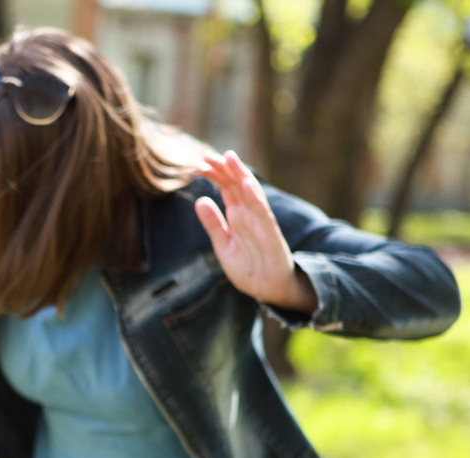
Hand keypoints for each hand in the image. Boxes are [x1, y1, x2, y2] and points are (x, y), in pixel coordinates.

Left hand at [193, 151, 316, 314]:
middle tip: (208, 155)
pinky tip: (246, 184)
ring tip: (229, 158)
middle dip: (223, 169)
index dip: (214, 175)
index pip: (226, 188)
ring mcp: (261, 222)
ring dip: (240, 175)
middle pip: (236, 185)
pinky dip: (254, 198)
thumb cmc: (249, 267)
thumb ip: (213, 224)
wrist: (270, 290)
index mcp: (238, 215)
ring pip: (250, 193)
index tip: (199, 164)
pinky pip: (262, 214)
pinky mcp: (270, 235)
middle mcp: (250, 214)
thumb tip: (200, 200)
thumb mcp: (224, 245)